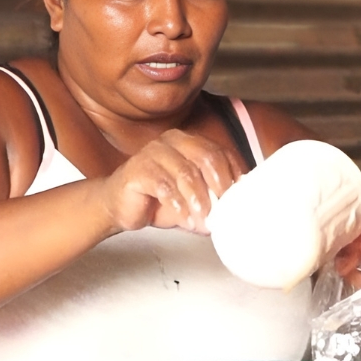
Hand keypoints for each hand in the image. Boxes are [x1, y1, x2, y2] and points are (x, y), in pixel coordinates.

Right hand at [100, 129, 244, 233]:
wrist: (120, 206)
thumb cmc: (158, 200)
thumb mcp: (193, 199)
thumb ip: (213, 198)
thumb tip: (237, 209)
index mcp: (190, 142)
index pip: (221, 152)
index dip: (234, 175)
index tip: (240, 197)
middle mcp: (173, 141)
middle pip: (207, 157)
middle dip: (220, 185)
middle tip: (225, 208)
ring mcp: (154, 152)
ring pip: (186, 172)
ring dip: (199, 199)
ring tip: (203, 219)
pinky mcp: (138, 169)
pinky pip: (164, 186)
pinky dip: (178, 205)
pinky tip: (184, 218)